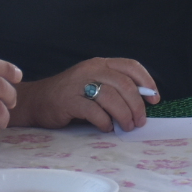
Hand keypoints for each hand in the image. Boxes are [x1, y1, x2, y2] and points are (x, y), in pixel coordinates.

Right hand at [10, 58, 157, 131]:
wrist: (36, 101)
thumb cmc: (70, 96)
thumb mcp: (94, 85)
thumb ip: (115, 89)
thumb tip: (142, 104)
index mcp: (100, 64)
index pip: (131, 66)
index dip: (147, 82)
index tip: (154, 99)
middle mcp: (91, 69)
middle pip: (124, 84)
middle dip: (137, 105)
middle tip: (140, 121)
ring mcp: (78, 84)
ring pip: (112, 98)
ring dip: (124, 116)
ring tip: (126, 127)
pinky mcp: (68, 100)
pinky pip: (94, 111)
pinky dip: (105, 122)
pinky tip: (107, 128)